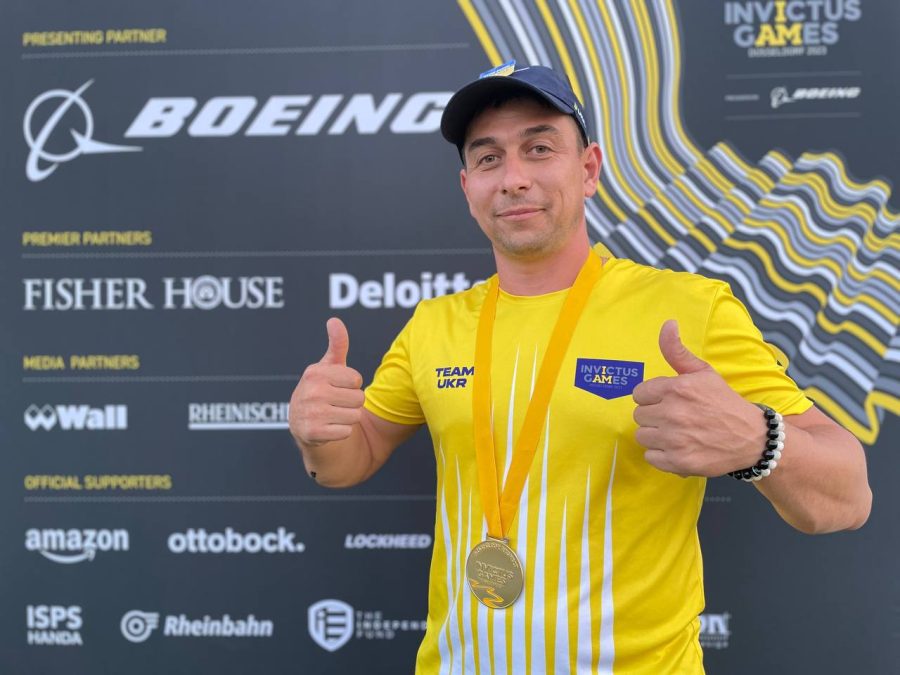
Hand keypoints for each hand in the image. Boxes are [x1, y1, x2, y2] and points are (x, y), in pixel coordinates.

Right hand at [289, 318, 365, 447]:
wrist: (302, 424)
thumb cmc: (321, 390)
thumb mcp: (328, 367)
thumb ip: (336, 344)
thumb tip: (334, 320)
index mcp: (316, 373)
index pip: (357, 379)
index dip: (352, 385)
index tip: (338, 387)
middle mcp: (311, 391)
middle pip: (359, 398)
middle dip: (352, 402)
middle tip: (336, 403)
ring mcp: (311, 413)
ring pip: (355, 416)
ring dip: (348, 418)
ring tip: (333, 414)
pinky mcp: (313, 433)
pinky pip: (347, 431)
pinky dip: (341, 432)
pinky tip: (329, 428)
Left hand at [631, 320, 764, 476]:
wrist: (752, 437)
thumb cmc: (724, 402)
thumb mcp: (703, 373)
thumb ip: (677, 351)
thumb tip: (667, 324)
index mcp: (676, 388)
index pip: (639, 393)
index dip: (653, 398)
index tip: (668, 402)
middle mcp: (673, 412)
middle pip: (639, 415)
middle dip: (654, 416)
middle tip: (676, 418)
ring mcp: (675, 439)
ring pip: (642, 436)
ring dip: (656, 436)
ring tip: (677, 434)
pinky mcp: (678, 461)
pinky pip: (650, 457)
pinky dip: (661, 455)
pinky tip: (678, 448)